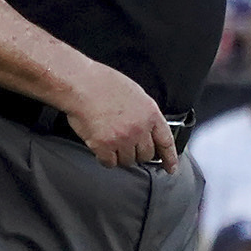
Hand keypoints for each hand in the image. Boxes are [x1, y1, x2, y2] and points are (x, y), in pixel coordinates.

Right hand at [62, 58, 178, 171]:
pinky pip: (109, 162)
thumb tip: (145, 127)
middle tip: (127, 147)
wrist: (80, 84)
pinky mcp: (104, 146)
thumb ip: (144, 113)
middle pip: (146, 155)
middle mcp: (139, 128)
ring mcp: (122, 138)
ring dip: (120, 156)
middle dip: (137, 153)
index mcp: (150, 114)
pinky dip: (105, 158)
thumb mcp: (134, 94)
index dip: (169, 157)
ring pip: (128, 160)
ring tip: (111, 144)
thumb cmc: (102, 83)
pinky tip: (101, 150)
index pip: (165, 141)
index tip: (170, 167)